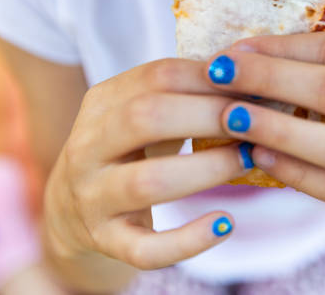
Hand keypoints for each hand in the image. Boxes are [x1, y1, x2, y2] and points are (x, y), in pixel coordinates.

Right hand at [44, 59, 249, 270]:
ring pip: (148, 182)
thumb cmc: (129, 151)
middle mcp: (88, 147)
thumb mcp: (144, 113)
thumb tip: (253, 78)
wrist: (71, 211)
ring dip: (208, 169)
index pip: (158, 76)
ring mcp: (92, 197)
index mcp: (102, 102)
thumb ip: (185, 94)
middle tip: (253, 122)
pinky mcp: (106, 241)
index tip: (253, 85)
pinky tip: (225, 224)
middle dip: (209, 116)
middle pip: (146, 118)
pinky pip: (146, 248)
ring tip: (248, 160)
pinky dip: (189, 240)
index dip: (211, 79)